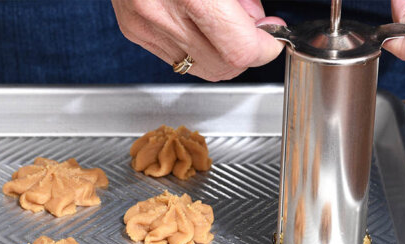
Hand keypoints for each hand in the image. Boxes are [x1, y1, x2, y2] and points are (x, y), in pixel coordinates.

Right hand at [111, 0, 285, 80]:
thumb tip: (257, 22)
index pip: (239, 50)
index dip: (264, 48)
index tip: (272, 38)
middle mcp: (161, 14)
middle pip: (221, 67)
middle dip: (244, 54)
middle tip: (252, 30)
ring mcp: (144, 25)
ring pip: (198, 68)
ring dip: (220, 55)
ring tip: (224, 25)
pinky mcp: (132, 29)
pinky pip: (174, 56)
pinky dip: (195, 48)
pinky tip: (199, 24)